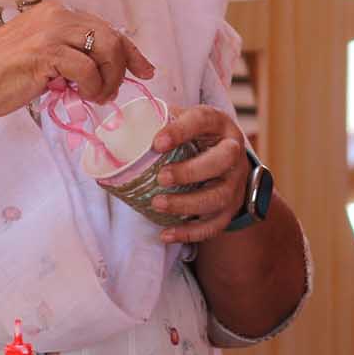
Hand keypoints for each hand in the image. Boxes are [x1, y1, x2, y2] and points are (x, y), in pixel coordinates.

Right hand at [0, 1, 154, 123]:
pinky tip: (84, 95)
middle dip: (125, 66)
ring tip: (98, 96)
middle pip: (111, 36)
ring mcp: (52, 31)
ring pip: (106, 49)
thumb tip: (101, 72)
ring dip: (109, 78)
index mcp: (56, 12)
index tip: (145, 70)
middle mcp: (57, 14)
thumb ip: (69, 55)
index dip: (130, 50)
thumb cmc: (2, 75)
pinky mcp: (47, 51)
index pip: (105, 27)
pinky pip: (88, 69)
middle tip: (118, 91)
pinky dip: (93, 86)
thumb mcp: (42, 56)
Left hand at [148, 105, 251, 243]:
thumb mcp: (184, 121)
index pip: (203, 121)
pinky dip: (190, 232)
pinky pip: (215, 224)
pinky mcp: (231, 207)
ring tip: (157, 204)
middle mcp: (234, 152)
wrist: (228, 160)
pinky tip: (166, 234)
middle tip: (161, 177)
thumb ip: (158, 120)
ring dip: (187, 204)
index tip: (157, 143)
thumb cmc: (197, 137)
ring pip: (219, 197)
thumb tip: (118, 125)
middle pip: (222, 160)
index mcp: (219, 125)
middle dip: (191, 171)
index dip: (181, 131)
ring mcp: (235, 183)